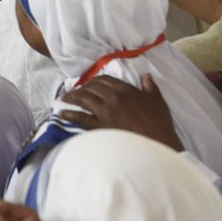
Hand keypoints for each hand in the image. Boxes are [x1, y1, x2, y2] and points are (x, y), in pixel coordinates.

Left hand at [59, 74, 183, 151]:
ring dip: (72, 97)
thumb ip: (150, 87)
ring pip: (84, 99)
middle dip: (81, 88)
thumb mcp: (158, 102)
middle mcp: (113, 98)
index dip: (94, 80)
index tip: (89, 83)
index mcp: (126, 90)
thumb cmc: (159, 124)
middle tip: (74, 91)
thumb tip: (147, 76)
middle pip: (92, 88)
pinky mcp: (101, 126)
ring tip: (64, 98)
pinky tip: (62, 113)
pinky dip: (70, 115)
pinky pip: (81, 118)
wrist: (157, 144)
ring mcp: (105, 111)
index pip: (104, 80)